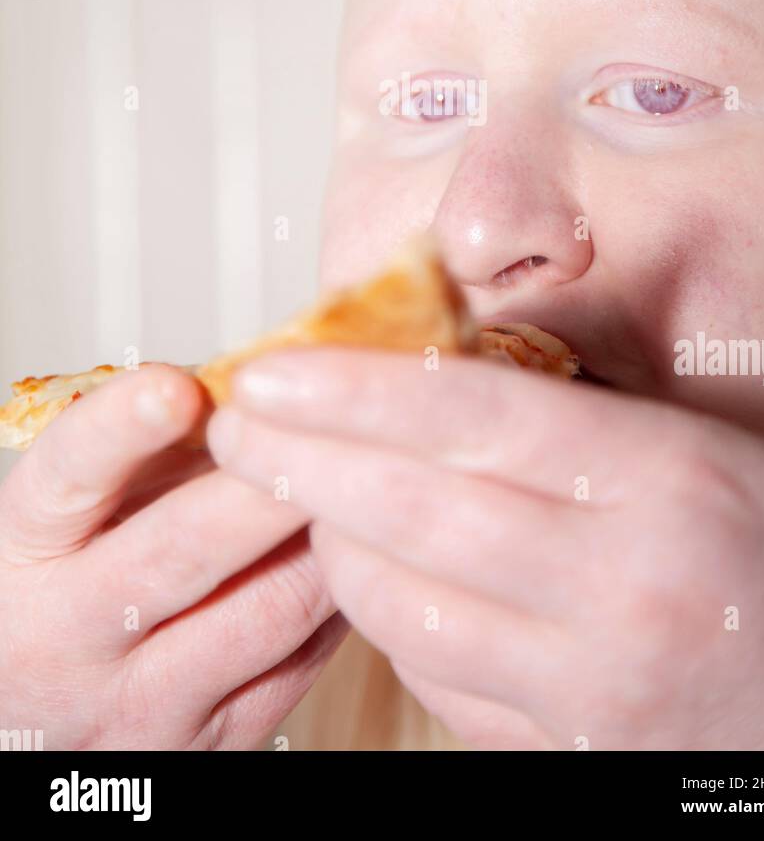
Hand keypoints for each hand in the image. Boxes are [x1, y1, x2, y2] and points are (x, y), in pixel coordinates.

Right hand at [0, 365, 347, 749]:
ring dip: (330, 537)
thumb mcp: (85, 505)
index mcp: (29, 545)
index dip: (121, 429)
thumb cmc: (79, 575)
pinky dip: (346, 594)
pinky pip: (305, 659)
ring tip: (374, 476)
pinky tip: (369, 548)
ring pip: (267, 609)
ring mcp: (143, 699)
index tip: (177, 387)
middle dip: (265, 486)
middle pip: (181, 552)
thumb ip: (157, 443)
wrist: (43, 716)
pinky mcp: (212, 743)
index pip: (68, 478)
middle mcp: (71, 630)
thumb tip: (268, 375)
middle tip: (327, 430)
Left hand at [208, 348, 763, 750]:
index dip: (357, 387)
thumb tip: (432, 374)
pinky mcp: (572, 751)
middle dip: (303, 462)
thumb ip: (574, 412)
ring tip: (300, 495)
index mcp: (664, 480)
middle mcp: (625, 585)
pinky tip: (371, 577)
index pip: (474, 418)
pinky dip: (389, 623)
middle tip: (238, 427)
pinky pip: (441, 682)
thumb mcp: (703, 441)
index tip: (277, 370)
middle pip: (417, 511)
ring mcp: (596, 683)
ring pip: (410, 607)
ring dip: (333, 544)